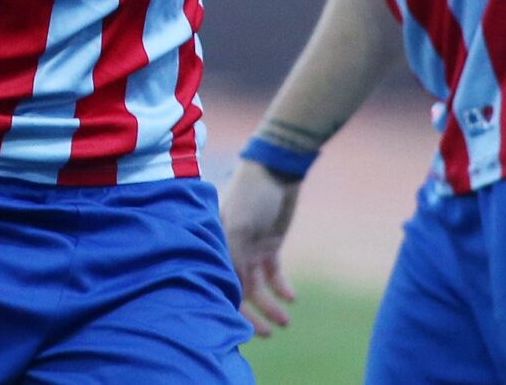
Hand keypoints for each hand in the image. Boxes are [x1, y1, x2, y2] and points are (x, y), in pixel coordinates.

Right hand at [222, 159, 300, 336]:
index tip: (240, 327)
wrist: (277, 170)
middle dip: (250, 314)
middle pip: (237, 289)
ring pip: (256, 286)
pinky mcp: (268, 246)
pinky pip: (273, 274)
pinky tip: (291, 297)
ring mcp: (249, 248)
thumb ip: (235, 255)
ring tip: (284, 321)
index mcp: (214, 243)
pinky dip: (280, 287)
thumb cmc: (252, 193)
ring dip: (269, 305)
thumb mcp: (240, 223)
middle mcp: (229, 249)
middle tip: (266, 334)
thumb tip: (234, 289)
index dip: (227, 304)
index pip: (217, 280)